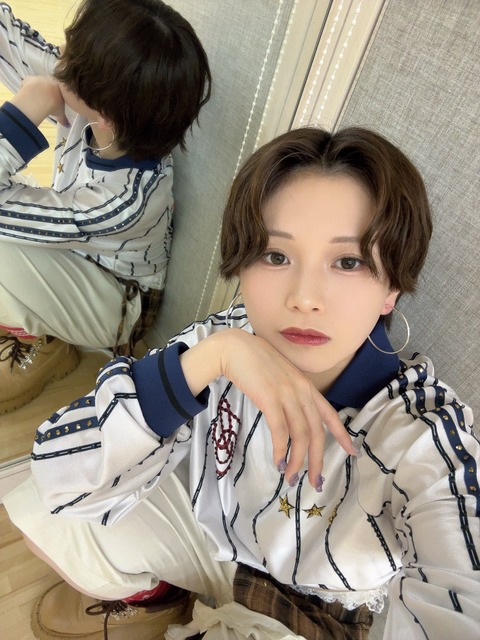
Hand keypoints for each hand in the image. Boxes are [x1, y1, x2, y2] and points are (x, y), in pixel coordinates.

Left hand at [10, 76, 69, 127]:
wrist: (41, 98)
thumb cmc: (54, 104)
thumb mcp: (60, 113)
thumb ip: (63, 118)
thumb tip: (67, 125)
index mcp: (60, 86)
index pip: (60, 89)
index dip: (57, 94)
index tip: (55, 100)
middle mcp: (50, 79)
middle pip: (49, 84)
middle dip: (47, 91)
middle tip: (45, 100)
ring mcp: (39, 78)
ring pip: (38, 83)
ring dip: (37, 89)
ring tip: (36, 99)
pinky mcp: (29, 78)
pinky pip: (28, 83)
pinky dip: (27, 88)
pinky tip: (28, 95)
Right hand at [181, 329, 356, 490]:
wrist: (234, 348)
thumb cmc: (254, 362)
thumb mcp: (281, 376)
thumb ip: (291, 393)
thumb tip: (292, 417)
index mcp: (306, 385)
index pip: (330, 414)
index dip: (342, 435)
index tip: (353, 453)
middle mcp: (301, 390)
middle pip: (316, 431)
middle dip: (317, 460)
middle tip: (315, 482)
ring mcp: (286, 394)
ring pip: (300, 435)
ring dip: (297, 460)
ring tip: (292, 477)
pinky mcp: (269, 398)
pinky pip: (280, 430)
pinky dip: (281, 450)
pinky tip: (278, 462)